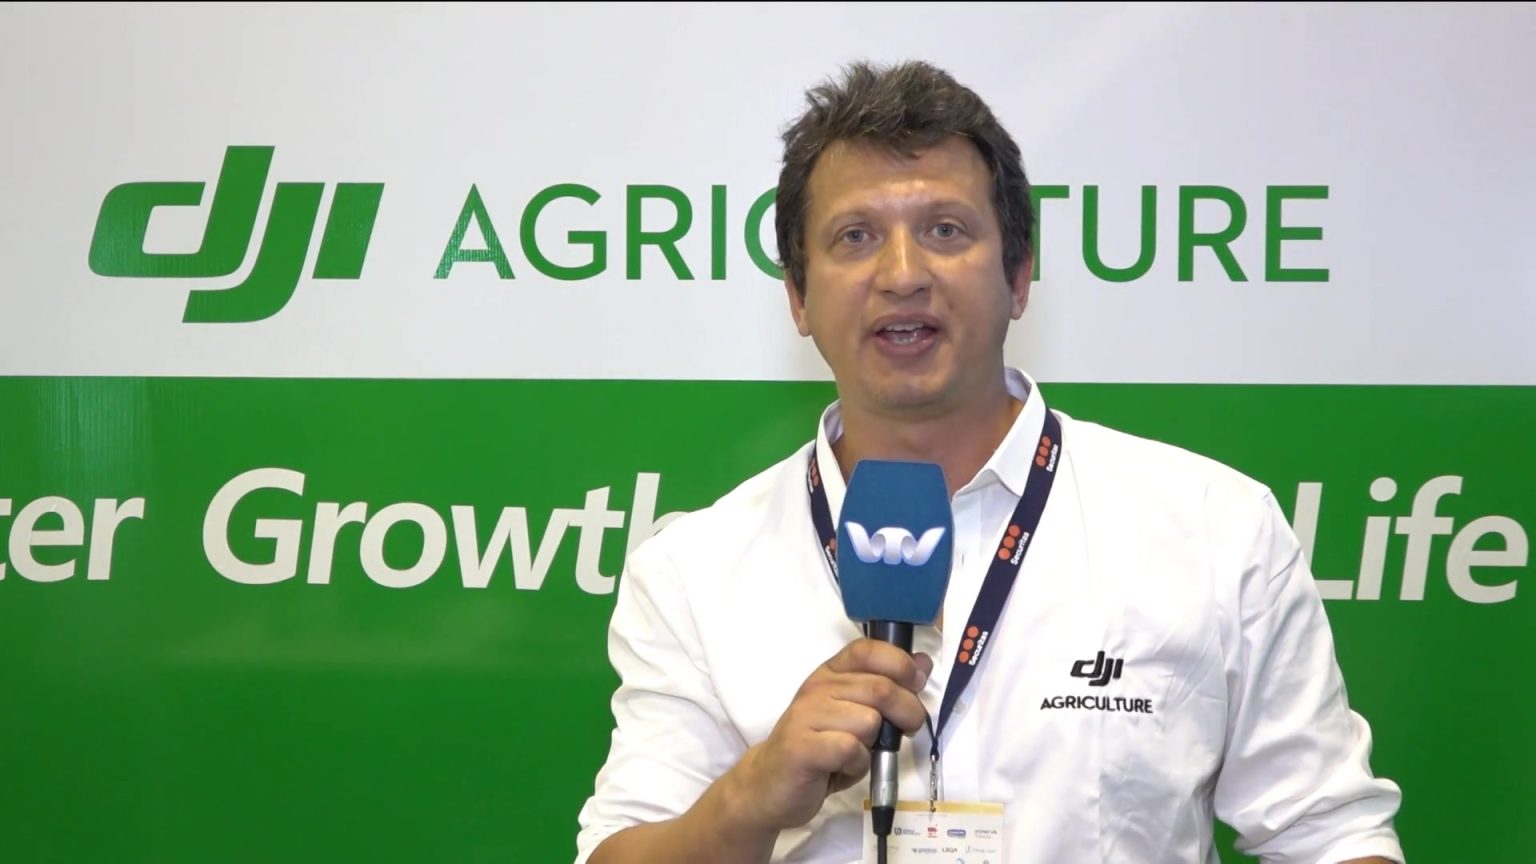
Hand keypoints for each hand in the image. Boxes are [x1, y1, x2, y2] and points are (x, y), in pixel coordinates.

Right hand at [723, 638, 933, 831]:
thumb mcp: (856, 713)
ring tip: (856, 753)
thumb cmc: (819, 749)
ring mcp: (806, 715)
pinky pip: (851, 749)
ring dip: (874, 745)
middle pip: (880, 688)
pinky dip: (857, 765)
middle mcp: (817, 687)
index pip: (867, 650)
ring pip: (869, 722)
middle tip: (906, 730)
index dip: (900, 663)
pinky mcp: (802, 746)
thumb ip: (887, 688)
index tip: (915, 684)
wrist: (769, 784)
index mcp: (831, 673)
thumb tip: (923, 663)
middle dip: (907, 712)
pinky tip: (843, 767)